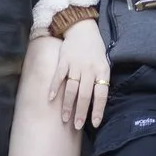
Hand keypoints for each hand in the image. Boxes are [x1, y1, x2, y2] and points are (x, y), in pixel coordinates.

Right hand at [48, 16, 110, 130]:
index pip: (101, 94)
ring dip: (67, 105)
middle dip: (81, 112)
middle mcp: (89, 69)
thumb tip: (98, 103)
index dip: (98, 110)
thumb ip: (101, 80)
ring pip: (71, 89)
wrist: (83, 28)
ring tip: (64, 118)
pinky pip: (59, 76)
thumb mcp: (104, 63)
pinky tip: (51, 99)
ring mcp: (76, 65)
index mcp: (102, 71)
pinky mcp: (64, 60)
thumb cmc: (95, 50)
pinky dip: (54, 88)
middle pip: (85, 95)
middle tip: (77, 126)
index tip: (95, 123)